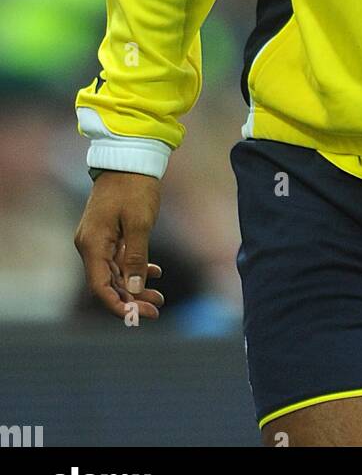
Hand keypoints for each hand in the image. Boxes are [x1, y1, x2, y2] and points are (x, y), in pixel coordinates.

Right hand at [74, 171, 163, 321]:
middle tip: (156, 309)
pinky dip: (135, 268)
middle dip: (131, 299)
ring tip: (159, 297)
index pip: (101, 287)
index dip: (119, 306)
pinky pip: (118, 258)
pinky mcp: (108, 232)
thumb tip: (133, 289)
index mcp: (92, 244)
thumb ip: (136, 256)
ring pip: (115, 273)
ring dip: (135, 286)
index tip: (139, 317)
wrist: (130, 157)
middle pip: (108, 283)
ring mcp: (97, 239)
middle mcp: (89, 245)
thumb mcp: (140, 222)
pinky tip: (155, 273)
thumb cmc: (135, 186)